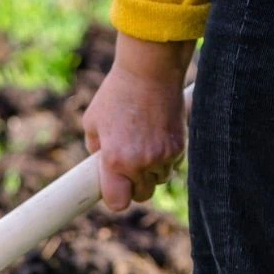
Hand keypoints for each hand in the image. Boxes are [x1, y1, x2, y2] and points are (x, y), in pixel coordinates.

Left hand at [84, 34, 192, 210]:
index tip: (113, 188)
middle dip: (133, 185)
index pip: (118, 203)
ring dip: (150, 172)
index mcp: (115, 161)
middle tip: (126, 167)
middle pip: (141, 195)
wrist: (151, 70)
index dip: (115, 198)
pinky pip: (172, 165)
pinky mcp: (180, 146)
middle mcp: (141, 163)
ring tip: (142, 147)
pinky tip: (156, 137)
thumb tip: (99, 167)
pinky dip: (165, 158)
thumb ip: (95, 149)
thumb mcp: (93, 122)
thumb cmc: (117, 94)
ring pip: (158, 181)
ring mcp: (164, 156)